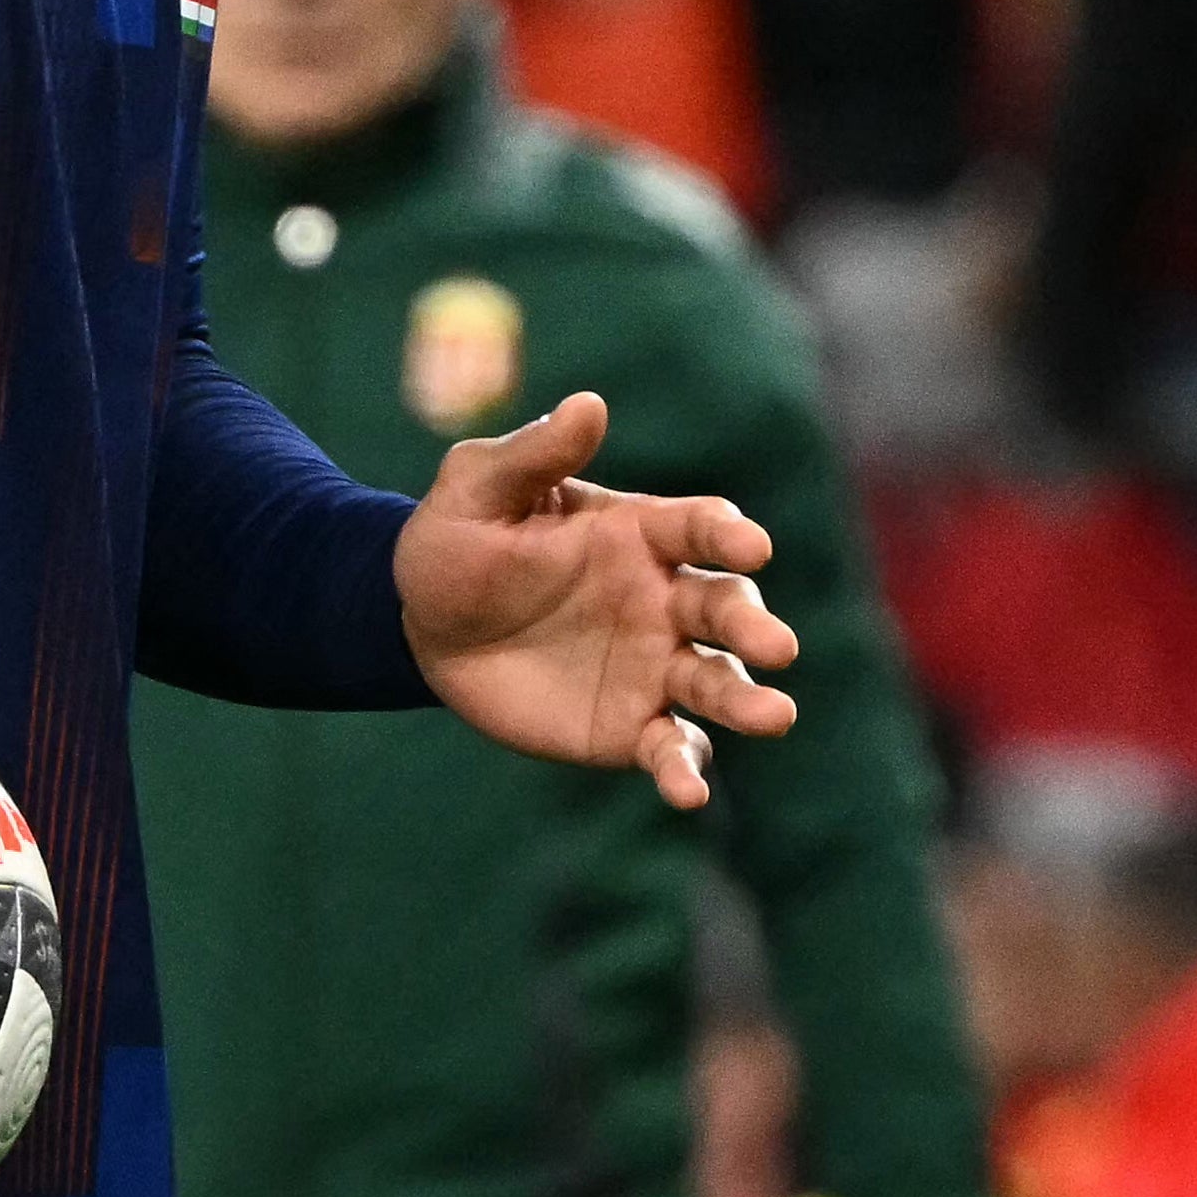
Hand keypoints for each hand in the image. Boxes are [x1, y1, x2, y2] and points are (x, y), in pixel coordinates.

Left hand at [395, 392, 800, 807]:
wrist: (421, 629)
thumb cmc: (455, 544)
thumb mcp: (477, 490)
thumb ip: (534, 455)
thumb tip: (588, 404)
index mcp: (638, 533)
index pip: (701, 529)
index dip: (728, 535)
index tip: (749, 546)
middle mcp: (661, 599)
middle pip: (726, 607)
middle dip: (754, 625)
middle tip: (776, 647)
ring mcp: (651, 666)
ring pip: (716, 681)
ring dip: (748, 699)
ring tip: (775, 716)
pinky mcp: (628, 726)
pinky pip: (670, 746)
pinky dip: (685, 769)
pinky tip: (689, 791)